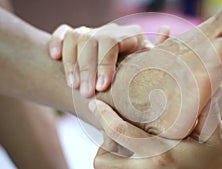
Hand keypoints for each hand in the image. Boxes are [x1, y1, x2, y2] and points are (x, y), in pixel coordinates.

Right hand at [48, 24, 169, 96]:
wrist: (128, 75)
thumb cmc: (142, 73)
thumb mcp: (153, 65)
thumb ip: (161, 51)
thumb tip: (166, 28)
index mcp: (131, 36)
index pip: (112, 42)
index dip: (104, 63)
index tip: (101, 87)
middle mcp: (111, 31)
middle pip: (92, 41)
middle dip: (87, 68)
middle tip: (86, 93)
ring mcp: (94, 33)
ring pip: (76, 38)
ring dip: (71, 62)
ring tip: (73, 86)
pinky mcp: (79, 38)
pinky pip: (64, 33)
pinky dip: (57, 42)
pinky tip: (54, 57)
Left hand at [88, 99, 221, 168]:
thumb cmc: (218, 159)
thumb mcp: (215, 133)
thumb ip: (206, 109)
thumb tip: (203, 80)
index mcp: (161, 153)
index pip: (120, 132)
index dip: (104, 116)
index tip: (96, 103)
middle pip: (103, 160)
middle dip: (103, 142)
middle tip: (112, 130)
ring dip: (109, 155)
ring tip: (121, 142)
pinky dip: (118, 164)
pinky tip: (131, 153)